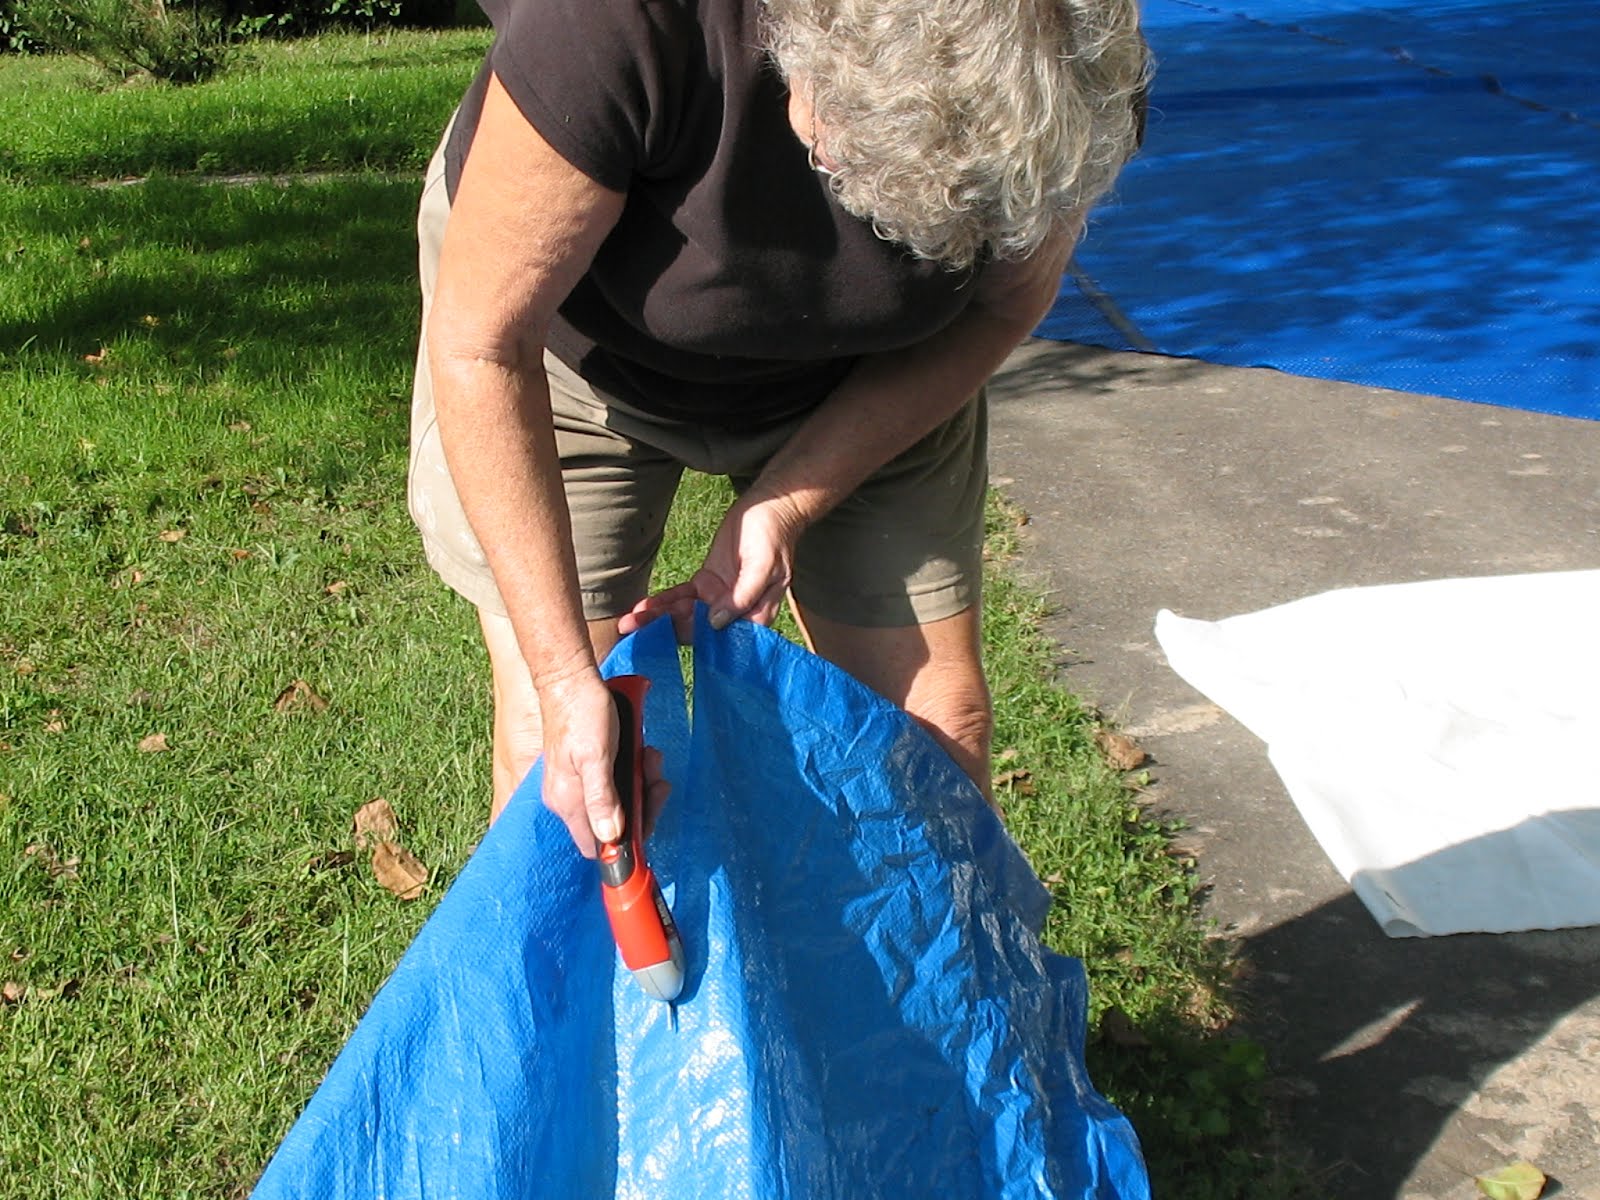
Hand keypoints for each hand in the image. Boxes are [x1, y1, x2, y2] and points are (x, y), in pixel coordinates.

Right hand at [536, 670, 670, 856]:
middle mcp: (570, 798)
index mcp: (567, 802)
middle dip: (642, 805)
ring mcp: (580, 783)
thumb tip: (610, 836)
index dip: (625, 841)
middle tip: (657, 782)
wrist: (570, 678)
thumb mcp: (595, 757)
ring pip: (620, 801)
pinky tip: (643, 752)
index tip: (647, 820)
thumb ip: (602, 798)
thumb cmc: (582, 713)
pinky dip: (635, 770)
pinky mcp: (590, 767)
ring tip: (650, 758)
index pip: (597, 846)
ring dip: (642, 784)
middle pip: (613, 825)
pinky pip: (618, 781)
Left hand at [619, 492, 805, 640]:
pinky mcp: (706, 583)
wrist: (770, 508)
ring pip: (684, 614)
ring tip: (628, 622)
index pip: (723, 637)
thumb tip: (716, 622)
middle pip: (697, 628)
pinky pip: (681, 595)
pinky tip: (641, 606)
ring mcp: (718, 598)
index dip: (694, 640)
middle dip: (664, 631)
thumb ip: (743, 595)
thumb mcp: (764, 564)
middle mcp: (734, 612)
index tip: (665, 640)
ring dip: (656, 618)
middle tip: (632, 632)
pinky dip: (661, 601)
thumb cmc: (774, 536)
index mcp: (754, 614)